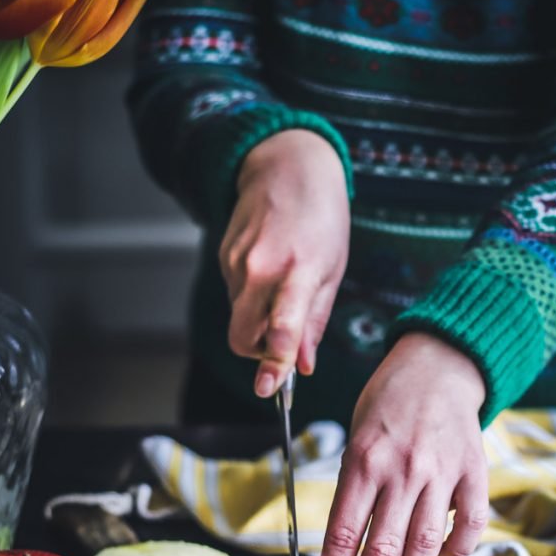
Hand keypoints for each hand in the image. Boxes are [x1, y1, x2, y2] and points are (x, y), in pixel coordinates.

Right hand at [220, 129, 349, 394]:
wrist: (287, 166)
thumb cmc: (321, 219)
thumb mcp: (331, 271)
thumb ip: (315, 322)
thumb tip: (304, 365)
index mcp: (299, 271)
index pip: (284, 328)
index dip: (275, 364)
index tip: (269, 388)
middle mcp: (261, 267)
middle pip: (243, 336)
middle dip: (258, 353)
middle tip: (282, 345)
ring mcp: (237, 262)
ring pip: (239, 317)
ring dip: (258, 321)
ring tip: (282, 290)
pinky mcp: (224, 256)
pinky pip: (235, 296)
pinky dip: (251, 299)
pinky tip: (268, 273)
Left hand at [315, 333, 488, 555]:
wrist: (438, 365)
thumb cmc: (385, 405)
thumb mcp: (355, 439)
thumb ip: (353, 492)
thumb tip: (342, 553)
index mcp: (363, 460)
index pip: (342, 534)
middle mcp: (402, 470)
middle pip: (381, 550)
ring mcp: (442, 473)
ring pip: (423, 547)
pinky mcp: (475, 473)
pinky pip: (468, 526)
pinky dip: (453, 553)